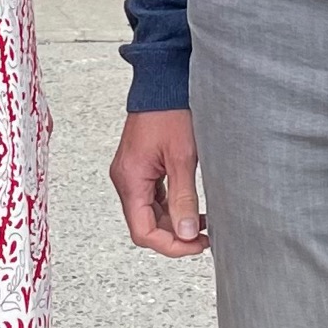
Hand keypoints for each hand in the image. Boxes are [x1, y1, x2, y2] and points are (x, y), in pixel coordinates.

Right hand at [109, 109, 208, 257]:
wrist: (162, 82)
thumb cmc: (170, 111)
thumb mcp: (183, 158)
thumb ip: (183, 198)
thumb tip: (186, 233)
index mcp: (130, 179)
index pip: (143, 231)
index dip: (170, 245)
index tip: (195, 245)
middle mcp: (125, 178)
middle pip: (144, 225)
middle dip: (173, 236)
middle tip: (202, 237)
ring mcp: (131, 172)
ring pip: (148, 213)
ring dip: (172, 222)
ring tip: (200, 223)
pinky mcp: (139, 166)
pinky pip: (151, 197)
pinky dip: (169, 207)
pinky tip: (189, 206)